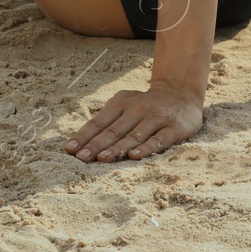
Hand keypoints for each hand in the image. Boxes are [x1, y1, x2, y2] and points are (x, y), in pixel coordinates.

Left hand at [63, 80, 202, 162]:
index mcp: (121, 103)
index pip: (99, 122)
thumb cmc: (145, 104)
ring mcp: (156, 118)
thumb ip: (107, 120)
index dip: (84, 136)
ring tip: (102, 159)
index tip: (69, 149)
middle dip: (96, 145)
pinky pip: (158, 140)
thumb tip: (81, 141)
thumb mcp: (125, 104)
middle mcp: (137, 109)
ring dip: (117, 148)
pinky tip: (134, 156)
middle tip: (81, 158)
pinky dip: (146, 148)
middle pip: (113, 130)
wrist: (181, 93)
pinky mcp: (174, 128)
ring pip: (134, 135)